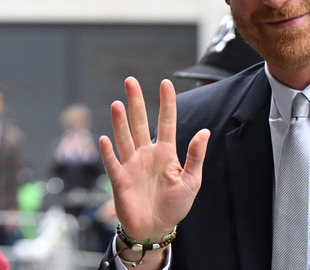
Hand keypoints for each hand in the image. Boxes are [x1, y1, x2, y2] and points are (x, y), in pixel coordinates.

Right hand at [99, 77, 209, 239]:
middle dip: (136, 102)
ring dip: (120, 122)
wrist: (156, 229)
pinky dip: (108, 153)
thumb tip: (204, 131)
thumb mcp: (191, 180)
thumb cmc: (176, 205)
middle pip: (140, 123)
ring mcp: (132, 166)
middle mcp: (147, 154)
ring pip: (125, 139)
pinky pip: (113, 164)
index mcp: (166, 152)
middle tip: (131, 80)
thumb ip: (195, 156)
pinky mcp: (120, 181)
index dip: (166, 103)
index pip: (166, 122)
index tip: (166, 82)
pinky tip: (105, 139)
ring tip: (118, 103)